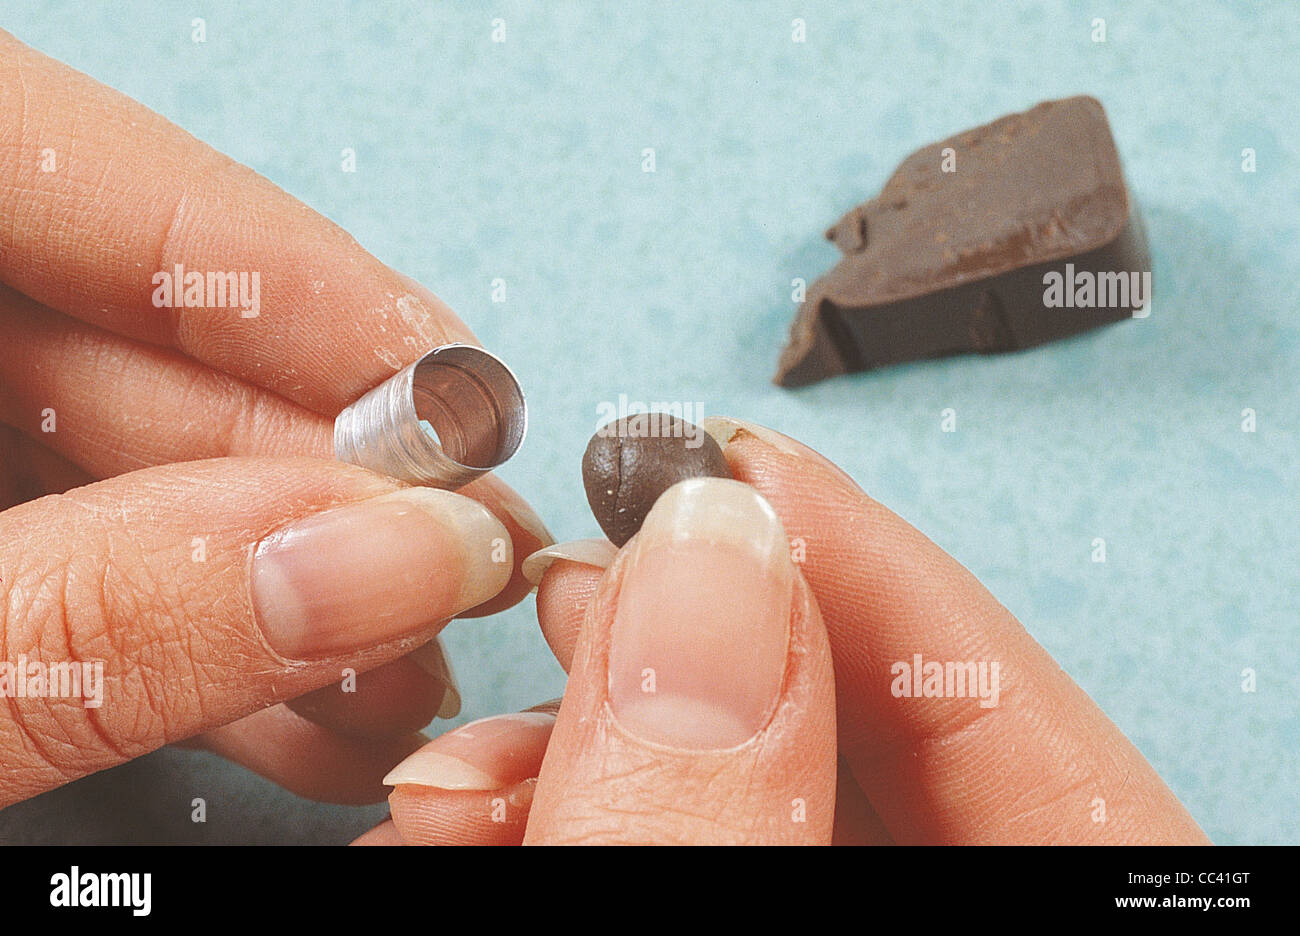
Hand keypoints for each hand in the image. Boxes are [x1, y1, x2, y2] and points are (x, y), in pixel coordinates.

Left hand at [0, 30, 549, 807]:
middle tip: (453, 549)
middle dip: (306, 461)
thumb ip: (98, 619)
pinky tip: (296, 703)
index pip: (45, 162)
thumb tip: (373, 558)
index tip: (435, 369)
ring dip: (273, 576)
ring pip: (104, 454)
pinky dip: (184, 633)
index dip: (262, 261)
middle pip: (104, 323)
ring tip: (397, 666)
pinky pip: (67, 548)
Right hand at [367, 417, 1208, 843]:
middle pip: (869, 737)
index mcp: (1048, 919)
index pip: (1018, 723)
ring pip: (750, 785)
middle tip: (589, 579)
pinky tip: (477, 806)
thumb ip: (713, 809)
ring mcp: (853, 913)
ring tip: (475, 748)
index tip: (740, 474)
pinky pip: (689, 836)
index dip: (874, 575)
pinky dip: (576, 809)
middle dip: (694, 647)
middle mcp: (953, 910)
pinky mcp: (760, 905)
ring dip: (595, 740)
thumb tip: (707, 567)